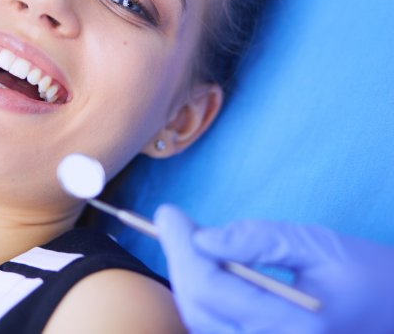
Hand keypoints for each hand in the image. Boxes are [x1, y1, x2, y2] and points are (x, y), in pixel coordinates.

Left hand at [155, 205, 393, 333]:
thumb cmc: (367, 274)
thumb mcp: (316, 244)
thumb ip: (259, 240)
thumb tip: (203, 238)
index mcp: (293, 324)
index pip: (210, 288)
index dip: (181, 246)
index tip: (169, 212)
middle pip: (197, 308)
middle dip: (178, 259)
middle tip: (173, 221)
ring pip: (200, 322)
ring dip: (187, 278)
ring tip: (188, 239)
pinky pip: (215, 329)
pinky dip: (202, 297)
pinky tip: (206, 267)